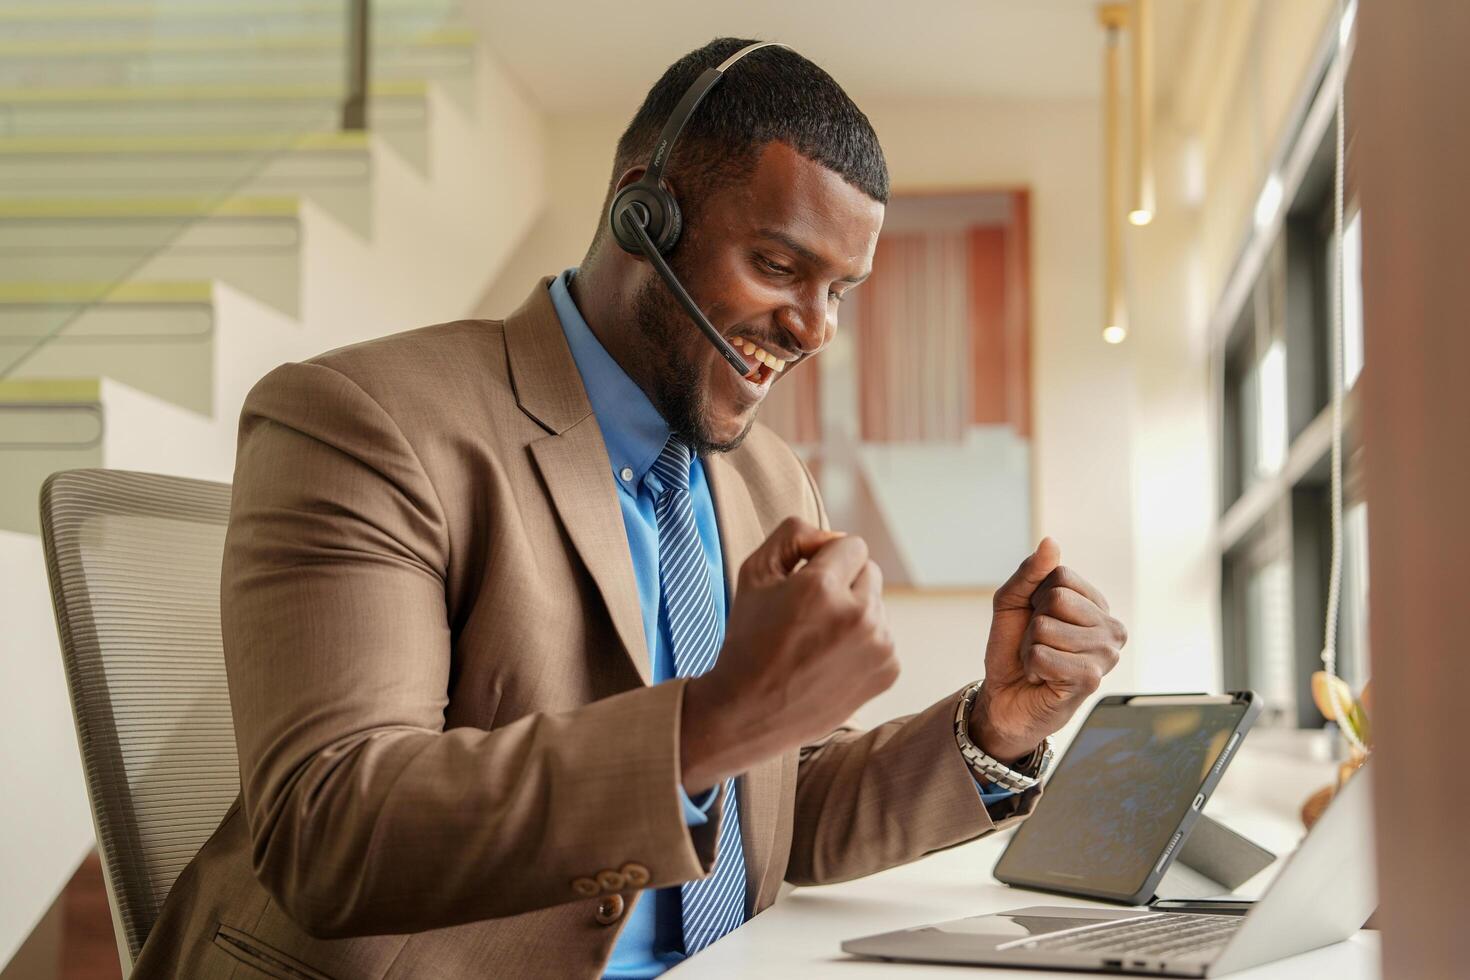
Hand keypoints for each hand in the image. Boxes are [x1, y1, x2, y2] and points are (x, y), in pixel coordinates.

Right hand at [680, 517, 897, 793]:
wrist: (750, 712)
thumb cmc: (748, 639)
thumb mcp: (754, 573)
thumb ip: (794, 535)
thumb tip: (831, 537)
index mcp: (822, 587)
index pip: (851, 544)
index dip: (825, 558)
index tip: (805, 580)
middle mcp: (858, 614)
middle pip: (870, 571)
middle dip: (844, 583)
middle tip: (809, 612)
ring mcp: (878, 645)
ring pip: (877, 605)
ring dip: (854, 614)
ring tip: (817, 642)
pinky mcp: (888, 670)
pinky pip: (883, 637)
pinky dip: (863, 644)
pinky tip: (830, 662)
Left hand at [970, 538, 1126, 762]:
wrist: (1007, 698)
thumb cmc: (1014, 649)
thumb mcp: (1012, 602)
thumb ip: (1030, 573)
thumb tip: (1050, 542)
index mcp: (1096, 605)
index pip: (1060, 575)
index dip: (1034, 597)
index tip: (1036, 619)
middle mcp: (1110, 628)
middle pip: (1056, 599)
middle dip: (1032, 623)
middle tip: (1038, 645)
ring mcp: (1105, 655)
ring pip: (1045, 628)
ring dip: (1029, 648)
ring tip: (1040, 663)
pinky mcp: (1091, 680)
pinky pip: (1042, 655)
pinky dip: (1031, 667)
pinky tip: (1043, 679)